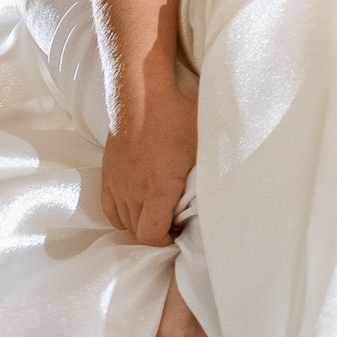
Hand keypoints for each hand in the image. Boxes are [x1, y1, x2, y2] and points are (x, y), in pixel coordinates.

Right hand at [101, 86, 197, 247]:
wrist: (142, 95)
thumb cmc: (177, 118)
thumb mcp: (204, 147)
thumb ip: (212, 175)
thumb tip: (229, 190)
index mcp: (157, 190)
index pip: (151, 236)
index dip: (166, 241)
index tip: (180, 231)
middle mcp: (132, 192)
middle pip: (137, 232)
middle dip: (156, 234)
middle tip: (174, 224)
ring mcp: (117, 184)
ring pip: (123, 221)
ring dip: (140, 224)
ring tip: (159, 214)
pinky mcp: (107, 174)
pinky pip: (109, 208)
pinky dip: (122, 215)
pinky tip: (137, 208)